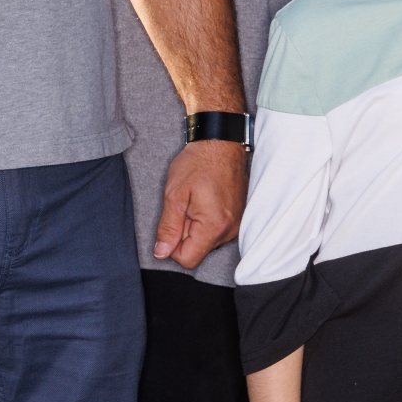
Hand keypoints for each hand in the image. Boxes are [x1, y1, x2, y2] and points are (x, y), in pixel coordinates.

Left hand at [155, 140, 248, 267]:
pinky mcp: (239, 217)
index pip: (187, 259)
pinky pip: (218, 231)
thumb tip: (161, 253)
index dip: (173, 245)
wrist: (221, 143)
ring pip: (207, 241)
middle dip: (185, 233)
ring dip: (197, 226)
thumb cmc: (198, 163)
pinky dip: (208, 220)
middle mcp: (230, 230)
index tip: (174, 222)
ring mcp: (237, 224)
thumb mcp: (174, 195)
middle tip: (185, 206)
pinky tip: (207, 200)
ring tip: (197, 200)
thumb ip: (167, 227)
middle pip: (198, 250)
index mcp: (213, 226)